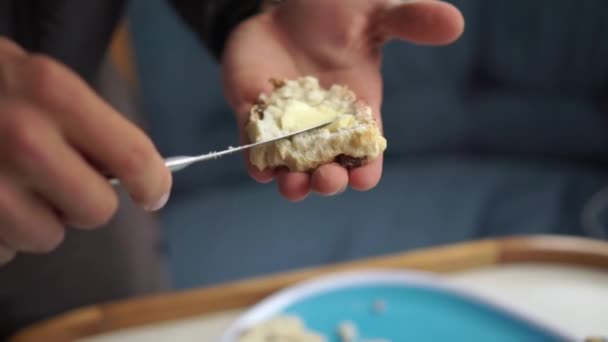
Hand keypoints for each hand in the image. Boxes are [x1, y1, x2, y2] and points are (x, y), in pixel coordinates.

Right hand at [0, 38, 170, 264]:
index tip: (153, 195)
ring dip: (38, 219)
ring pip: (48, 237)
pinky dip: (1, 232)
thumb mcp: (41, 80)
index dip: (152, 183)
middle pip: (96, 210)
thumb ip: (88, 123)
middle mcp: (23, 137)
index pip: (132, 156)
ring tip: (11, 184)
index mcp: (54, 93)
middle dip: (86, 203)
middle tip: (64, 183)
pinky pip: (4, 249)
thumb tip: (140, 174)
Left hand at [221, 0, 463, 200]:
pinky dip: (255, 158)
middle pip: (328, 171)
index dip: (365, 173)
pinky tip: (258, 162)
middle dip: (327, 182)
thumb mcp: (373, 16)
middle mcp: (321, 130)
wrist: (283, 9)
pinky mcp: (254, 116)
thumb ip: (409, 21)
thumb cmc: (334, 17)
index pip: (365, 157)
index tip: (362, 178)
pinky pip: (253, 146)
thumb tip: (454, 22)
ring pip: (288, 169)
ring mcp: (286, 127)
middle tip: (325, 179)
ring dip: (291, 182)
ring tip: (292, 183)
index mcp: (356, 116)